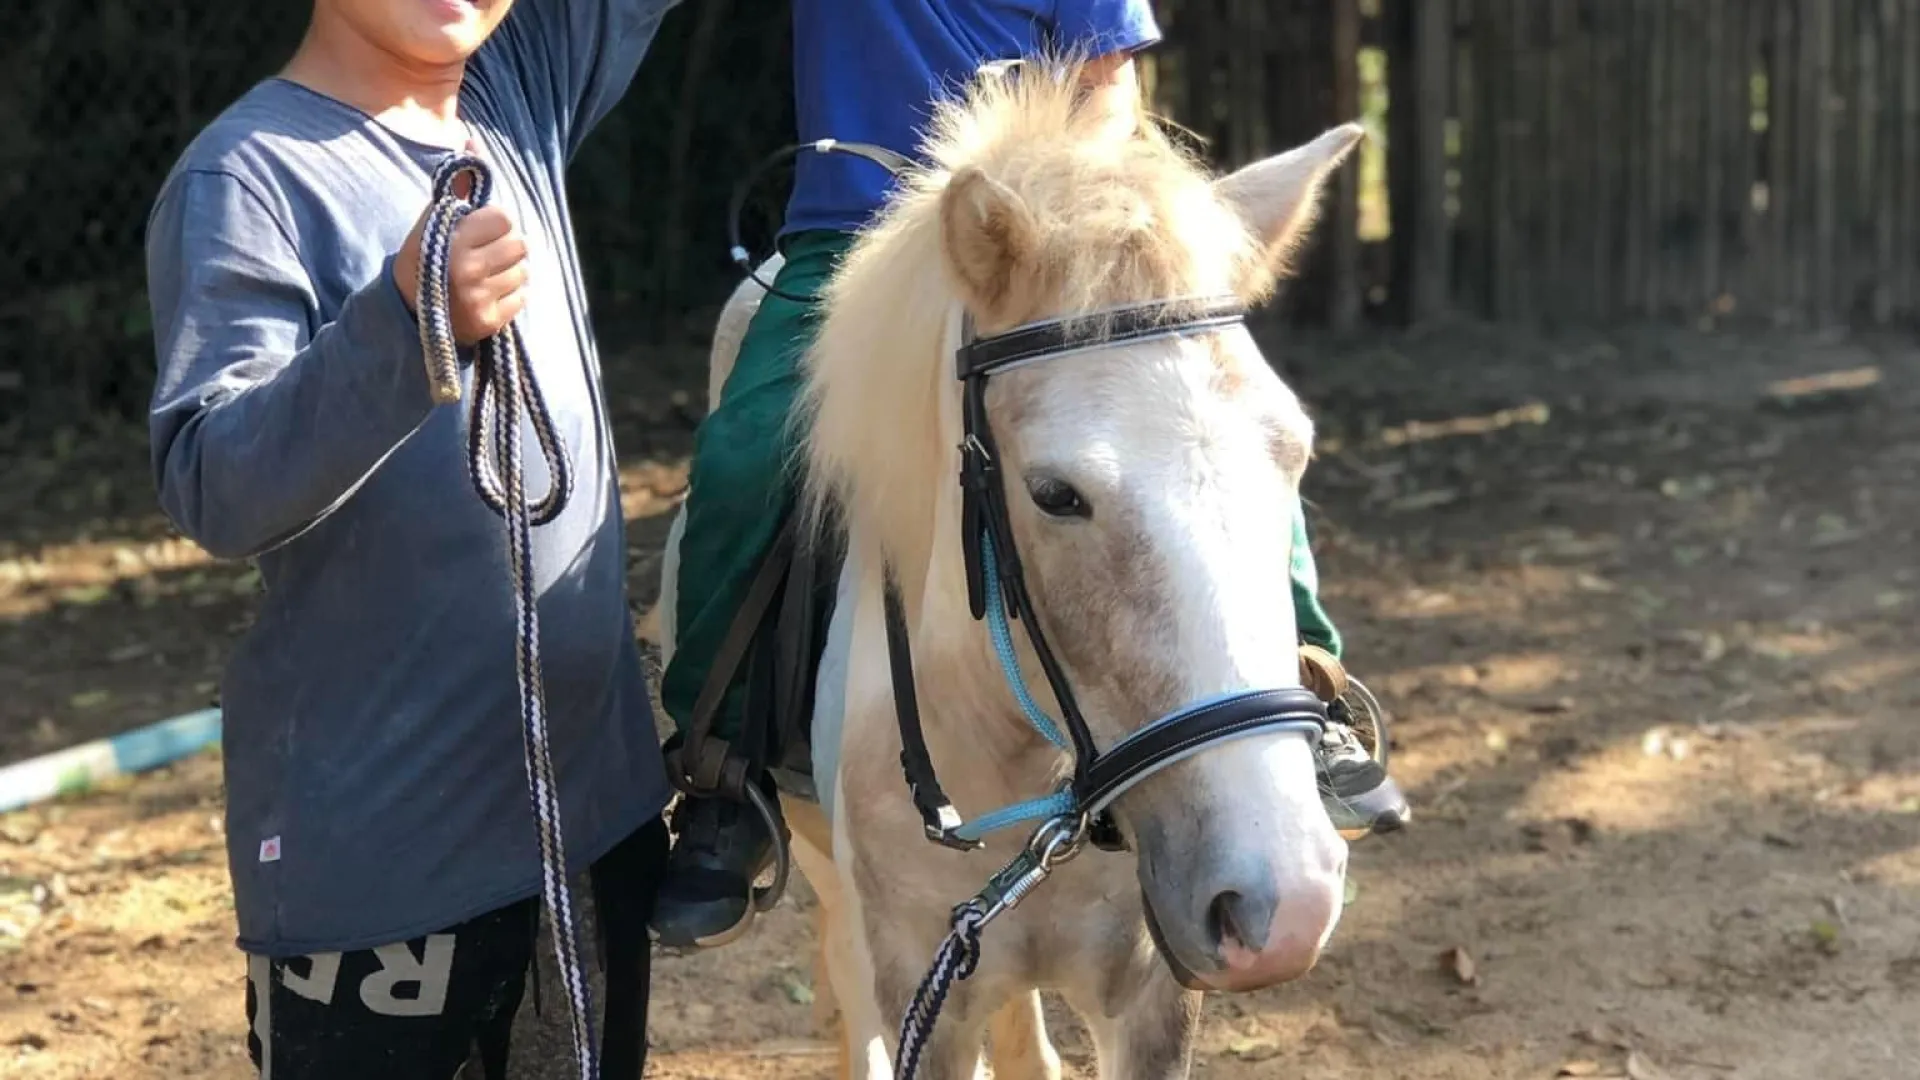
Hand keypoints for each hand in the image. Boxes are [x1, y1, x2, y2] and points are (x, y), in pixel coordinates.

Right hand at [392, 200, 529, 346]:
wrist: (406, 312)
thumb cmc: (424, 258)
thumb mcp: (433, 221)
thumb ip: (458, 186)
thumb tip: (474, 145)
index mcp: (452, 241)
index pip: (504, 218)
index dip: (496, 221)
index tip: (482, 229)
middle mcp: (467, 270)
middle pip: (519, 244)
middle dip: (507, 244)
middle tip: (489, 251)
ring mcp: (479, 299)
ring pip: (523, 271)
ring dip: (510, 270)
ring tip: (488, 273)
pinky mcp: (488, 322)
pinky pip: (522, 298)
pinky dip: (511, 294)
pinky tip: (489, 292)